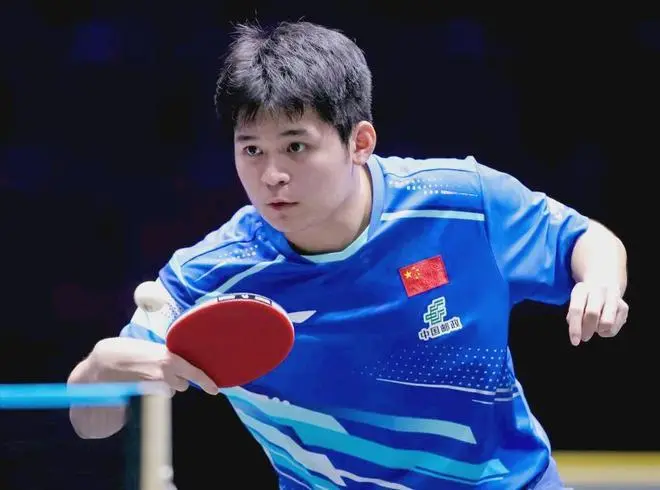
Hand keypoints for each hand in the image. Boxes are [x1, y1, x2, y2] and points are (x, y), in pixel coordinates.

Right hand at [91, 337, 217, 394]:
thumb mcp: (152, 350)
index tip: (215, 390)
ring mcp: (154, 387)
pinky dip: (153, 393)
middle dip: (175, 380)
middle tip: (157, 372)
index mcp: (168, 359)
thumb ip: (167, 358)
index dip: (206, 382)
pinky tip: (140, 384)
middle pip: (181, 384)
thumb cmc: (127, 352)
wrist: (104, 363)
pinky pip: (157, 397)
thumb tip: (180, 367)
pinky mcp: (145, 397)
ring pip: (169, 391)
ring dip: (163, 386)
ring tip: (145, 376)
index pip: (194, 373)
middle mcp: (165, 374)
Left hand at [566, 282, 628, 345]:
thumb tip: (579, 332)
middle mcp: (599, 290)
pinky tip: (603, 325)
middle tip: (584, 337)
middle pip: (593, 313)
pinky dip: (607, 331)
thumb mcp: (575, 303)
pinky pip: (614, 327)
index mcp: (582, 289)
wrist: (605, 284)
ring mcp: (613, 297)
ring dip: (599, 330)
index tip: (575, 342)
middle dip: (587, 330)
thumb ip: (573, 317)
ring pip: (607, 322)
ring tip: (595, 327)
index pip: (577, 310)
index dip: (575, 328)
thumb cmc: (585, 299)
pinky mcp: (624, 307)